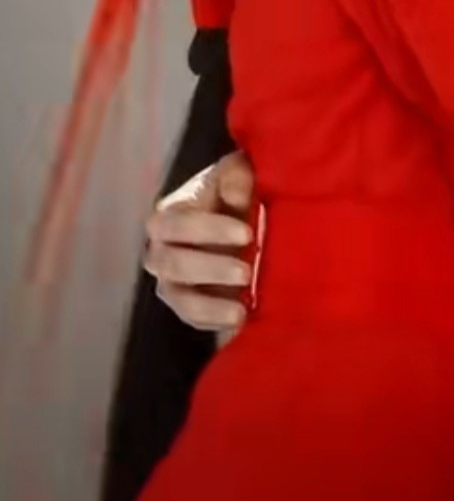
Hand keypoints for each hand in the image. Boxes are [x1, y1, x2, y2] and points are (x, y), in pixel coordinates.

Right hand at [143, 152, 256, 338]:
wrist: (234, 223)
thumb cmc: (230, 194)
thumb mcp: (235, 176)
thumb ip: (235, 178)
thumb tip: (237, 195)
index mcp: (168, 217)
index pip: (178, 224)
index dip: (210, 230)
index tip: (247, 233)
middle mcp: (160, 252)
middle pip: (173, 264)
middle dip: (210, 269)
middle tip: (246, 271)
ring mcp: (171, 282)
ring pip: (179, 299)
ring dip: (209, 306)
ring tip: (240, 311)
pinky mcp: (187, 306)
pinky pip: (192, 320)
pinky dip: (214, 323)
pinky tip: (239, 324)